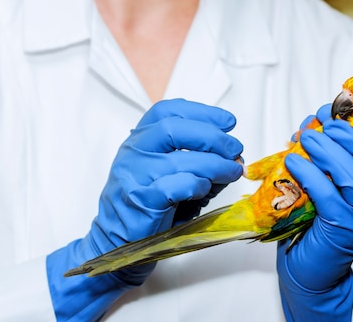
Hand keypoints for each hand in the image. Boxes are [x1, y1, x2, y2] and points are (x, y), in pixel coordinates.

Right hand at [46, 99, 243, 320]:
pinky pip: (174, 187)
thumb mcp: (171, 172)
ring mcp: (134, 177)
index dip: (202, 112)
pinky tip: (205, 189)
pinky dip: (197, 185)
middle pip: (173, 128)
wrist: (118, 241)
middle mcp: (133, 153)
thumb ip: (198, 158)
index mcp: (140, 139)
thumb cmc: (150, 203)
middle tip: (235, 149)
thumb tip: (234, 156)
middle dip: (211, 136)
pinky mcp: (141, 202)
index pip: (168, 111)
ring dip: (214, 164)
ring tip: (232, 172)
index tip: (228, 122)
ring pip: (179, 160)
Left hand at [277, 104, 352, 320]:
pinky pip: (328, 197)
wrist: (310, 268)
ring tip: (306, 140)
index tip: (337, 114)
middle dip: (346, 137)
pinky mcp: (341, 232)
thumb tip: (314, 121)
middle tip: (319, 127)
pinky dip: (310, 174)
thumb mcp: (328, 183)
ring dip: (328, 153)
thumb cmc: (317, 220)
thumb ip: (328, 156)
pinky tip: (293, 162)